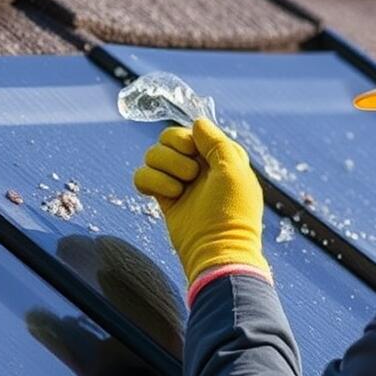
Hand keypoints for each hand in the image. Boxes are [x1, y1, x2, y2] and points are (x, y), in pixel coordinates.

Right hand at [133, 119, 269, 285]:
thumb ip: (216, 141)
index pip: (194, 131)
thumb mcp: (233, 170)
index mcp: (220, 157)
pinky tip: (166, 195)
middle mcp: (199, 166)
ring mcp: (180, 182)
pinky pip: (142, 176)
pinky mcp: (163, 198)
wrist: (215, 251)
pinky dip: (149, 181)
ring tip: (180, 190)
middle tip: (190, 174)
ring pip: (153, 155)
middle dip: (173, 152)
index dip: (190, 138)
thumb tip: (197, 123)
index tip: (195, 152)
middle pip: (169, 138)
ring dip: (163, 169)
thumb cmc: (232, 213)